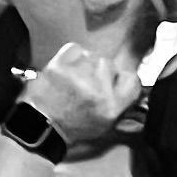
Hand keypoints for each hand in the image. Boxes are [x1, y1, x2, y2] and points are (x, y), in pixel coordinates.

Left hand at [23, 42, 144, 137]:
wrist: (41, 124)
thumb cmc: (73, 127)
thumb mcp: (106, 126)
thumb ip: (124, 106)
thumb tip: (135, 90)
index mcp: (112, 105)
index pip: (132, 80)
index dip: (123, 82)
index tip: (115, 86)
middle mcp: (98, 87)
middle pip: (110, 65)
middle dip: (102, 74)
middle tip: (88, 87)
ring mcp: (79, 73)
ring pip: (93, 56)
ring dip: (86, 65)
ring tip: (75, 80)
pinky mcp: (61, 63)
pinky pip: (76, 49)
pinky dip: (73, 57)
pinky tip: (67, 71)